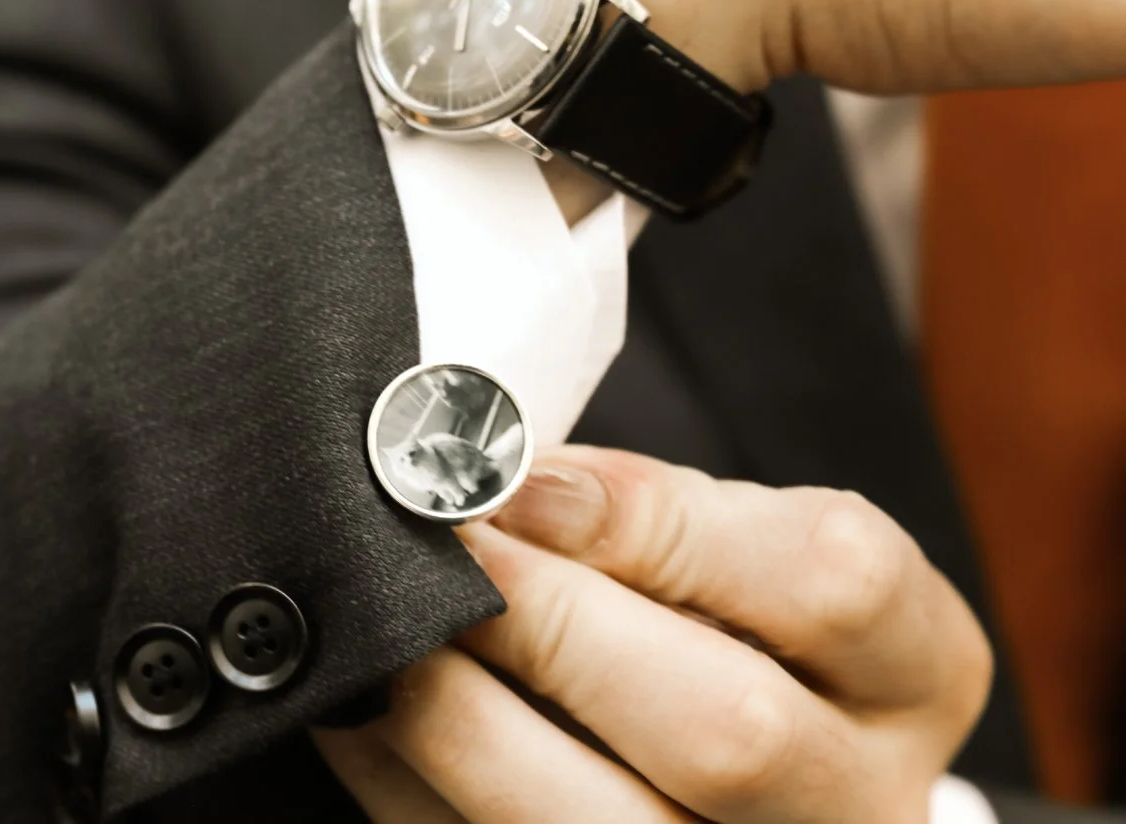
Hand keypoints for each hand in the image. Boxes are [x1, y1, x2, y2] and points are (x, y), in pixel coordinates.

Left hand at [315, 446, 991, 822]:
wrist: (734, 764)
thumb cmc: (720, 612)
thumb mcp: (734, 537)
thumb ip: (655, 510)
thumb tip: (509, 483)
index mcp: (911, 670)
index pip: (831, 580)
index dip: (656, 522)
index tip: (521, 483)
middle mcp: (855, 803)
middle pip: (726, 731)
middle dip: (547, 624)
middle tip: (440, 550)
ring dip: (454, 709)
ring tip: (389, 622)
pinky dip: (401, 772)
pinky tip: (364, 700)